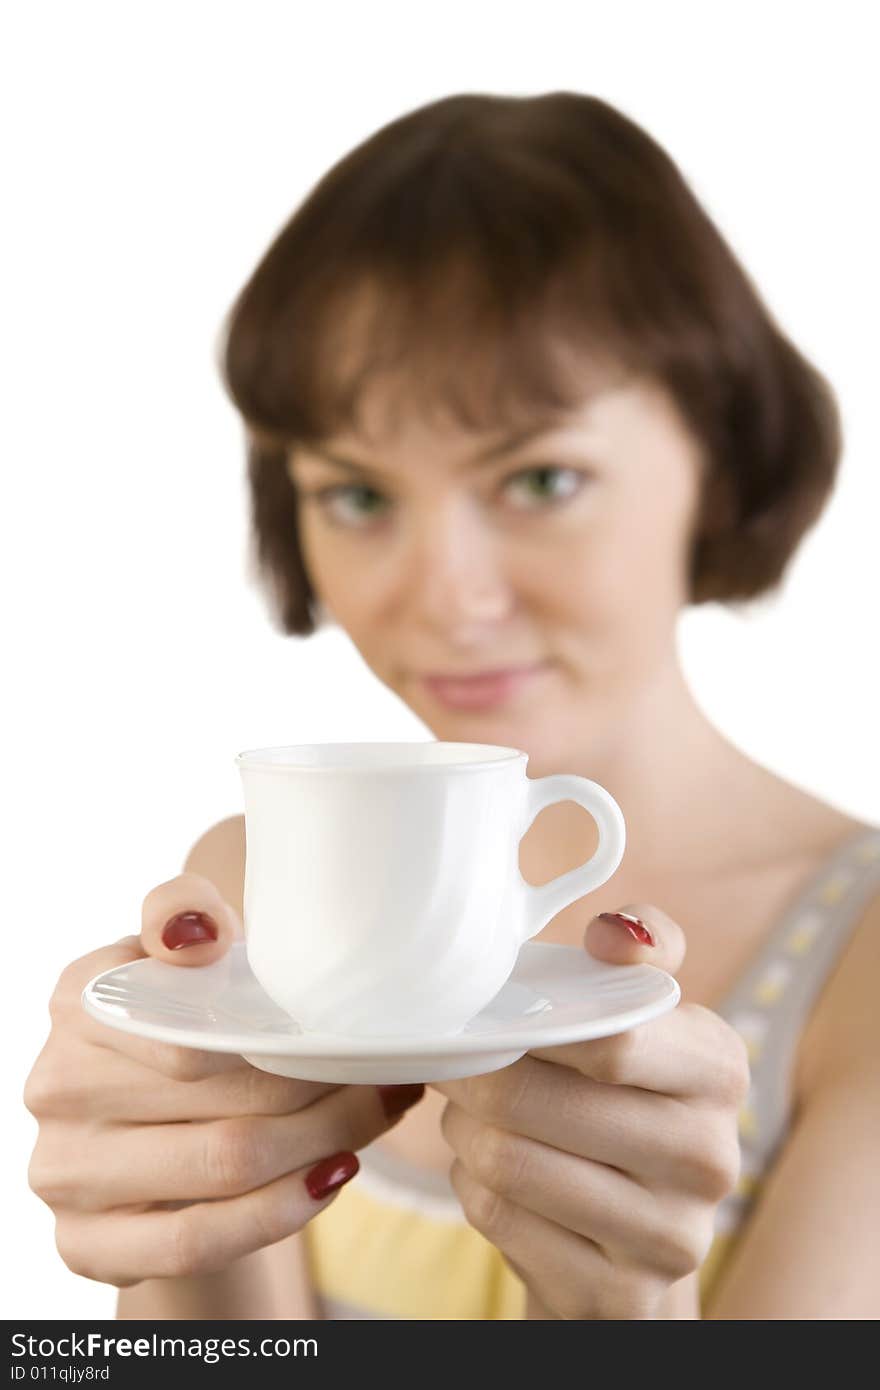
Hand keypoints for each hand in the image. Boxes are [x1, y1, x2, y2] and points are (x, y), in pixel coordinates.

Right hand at [23, 873, 423, 1287]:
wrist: (149, 1129)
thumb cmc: (185, 1025)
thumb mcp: (187, 957)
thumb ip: (187, 912)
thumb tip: (202, 934)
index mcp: (81, 998)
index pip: (196, 1025)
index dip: (288, 1037)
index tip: (351, 1035)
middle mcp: (57, 1084)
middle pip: (226, 1097)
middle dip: (326, 1091)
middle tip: (387, 1080)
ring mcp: (64, 1171)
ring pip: (223, 1167)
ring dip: (321, 1145)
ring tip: (374, 1120)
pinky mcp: (83, 1243)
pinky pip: (195, 1240)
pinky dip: (277, 1214)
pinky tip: (327, 1180)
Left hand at [431, 906, 748, 1319]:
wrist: (638, 1230)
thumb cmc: (623, 1091)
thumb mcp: (645, 1016)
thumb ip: (641, 951)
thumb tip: (612, 932)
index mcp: (718, 1068)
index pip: (609, 1039)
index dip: (525, 1024)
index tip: (482, 1012)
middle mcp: (709, 1158)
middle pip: (532, 1101)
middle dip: (471, 1076)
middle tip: (451, 1061)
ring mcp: (670, 1237)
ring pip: (506, 1161)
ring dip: (464, 1130)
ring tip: (469, 1113)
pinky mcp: (618, 1294)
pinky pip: (499, 1217)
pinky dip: (472, 1185)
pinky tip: (490, 1171)